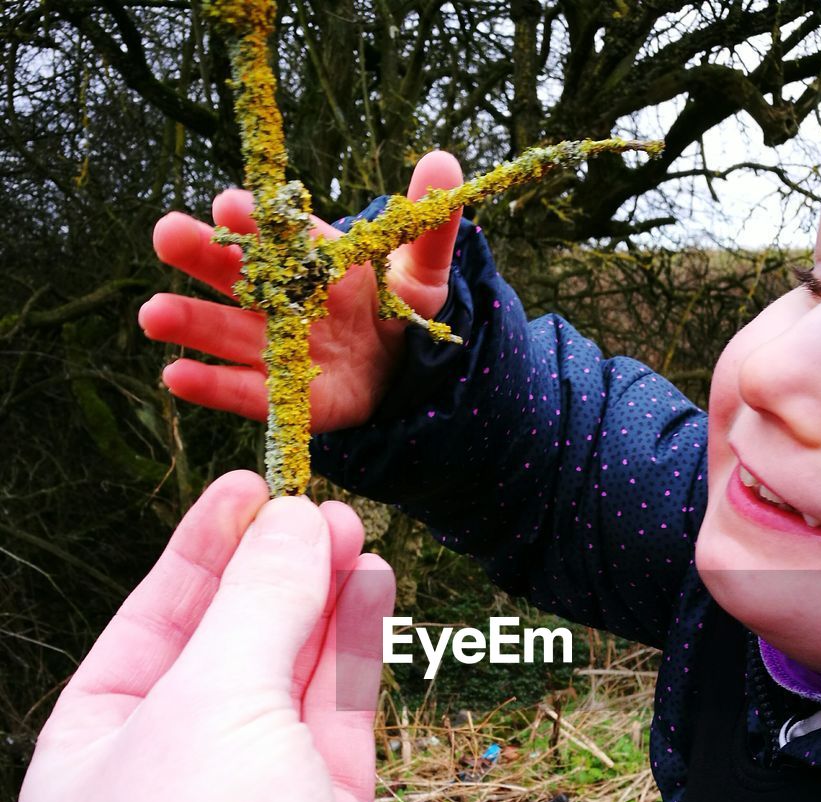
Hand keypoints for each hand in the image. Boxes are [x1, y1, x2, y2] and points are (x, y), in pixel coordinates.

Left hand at [17, 472, 439, 801]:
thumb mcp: (213, 710)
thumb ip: (260, 607)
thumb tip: (295, 523)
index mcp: (95, 753)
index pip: (149, 622)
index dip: (201, 548)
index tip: (254, 483)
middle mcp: (171, 778)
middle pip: (224, 645)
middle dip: (270, 572)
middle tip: (323, 505)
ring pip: (290, 679)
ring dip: (320, 606)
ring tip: (357, 536)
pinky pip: (341, 724)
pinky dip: (357, 659)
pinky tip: (374, 599)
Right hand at [139, 151, 462, 432]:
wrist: (407, 375)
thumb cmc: (403, 314)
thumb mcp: (422, 274)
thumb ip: (429, 228)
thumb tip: (445, 163)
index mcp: (315, 259)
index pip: (282, 234)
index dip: (257, 220)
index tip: (231, 204)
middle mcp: (285, 299)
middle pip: (239, 275)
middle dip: (202, 256)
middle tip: (165, 234)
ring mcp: (279, 348)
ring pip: (228, 332)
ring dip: (190, 324)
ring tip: (152, 315)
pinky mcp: (284, 396)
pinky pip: (245, 392)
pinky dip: (211, 386)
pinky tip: (175, 375)